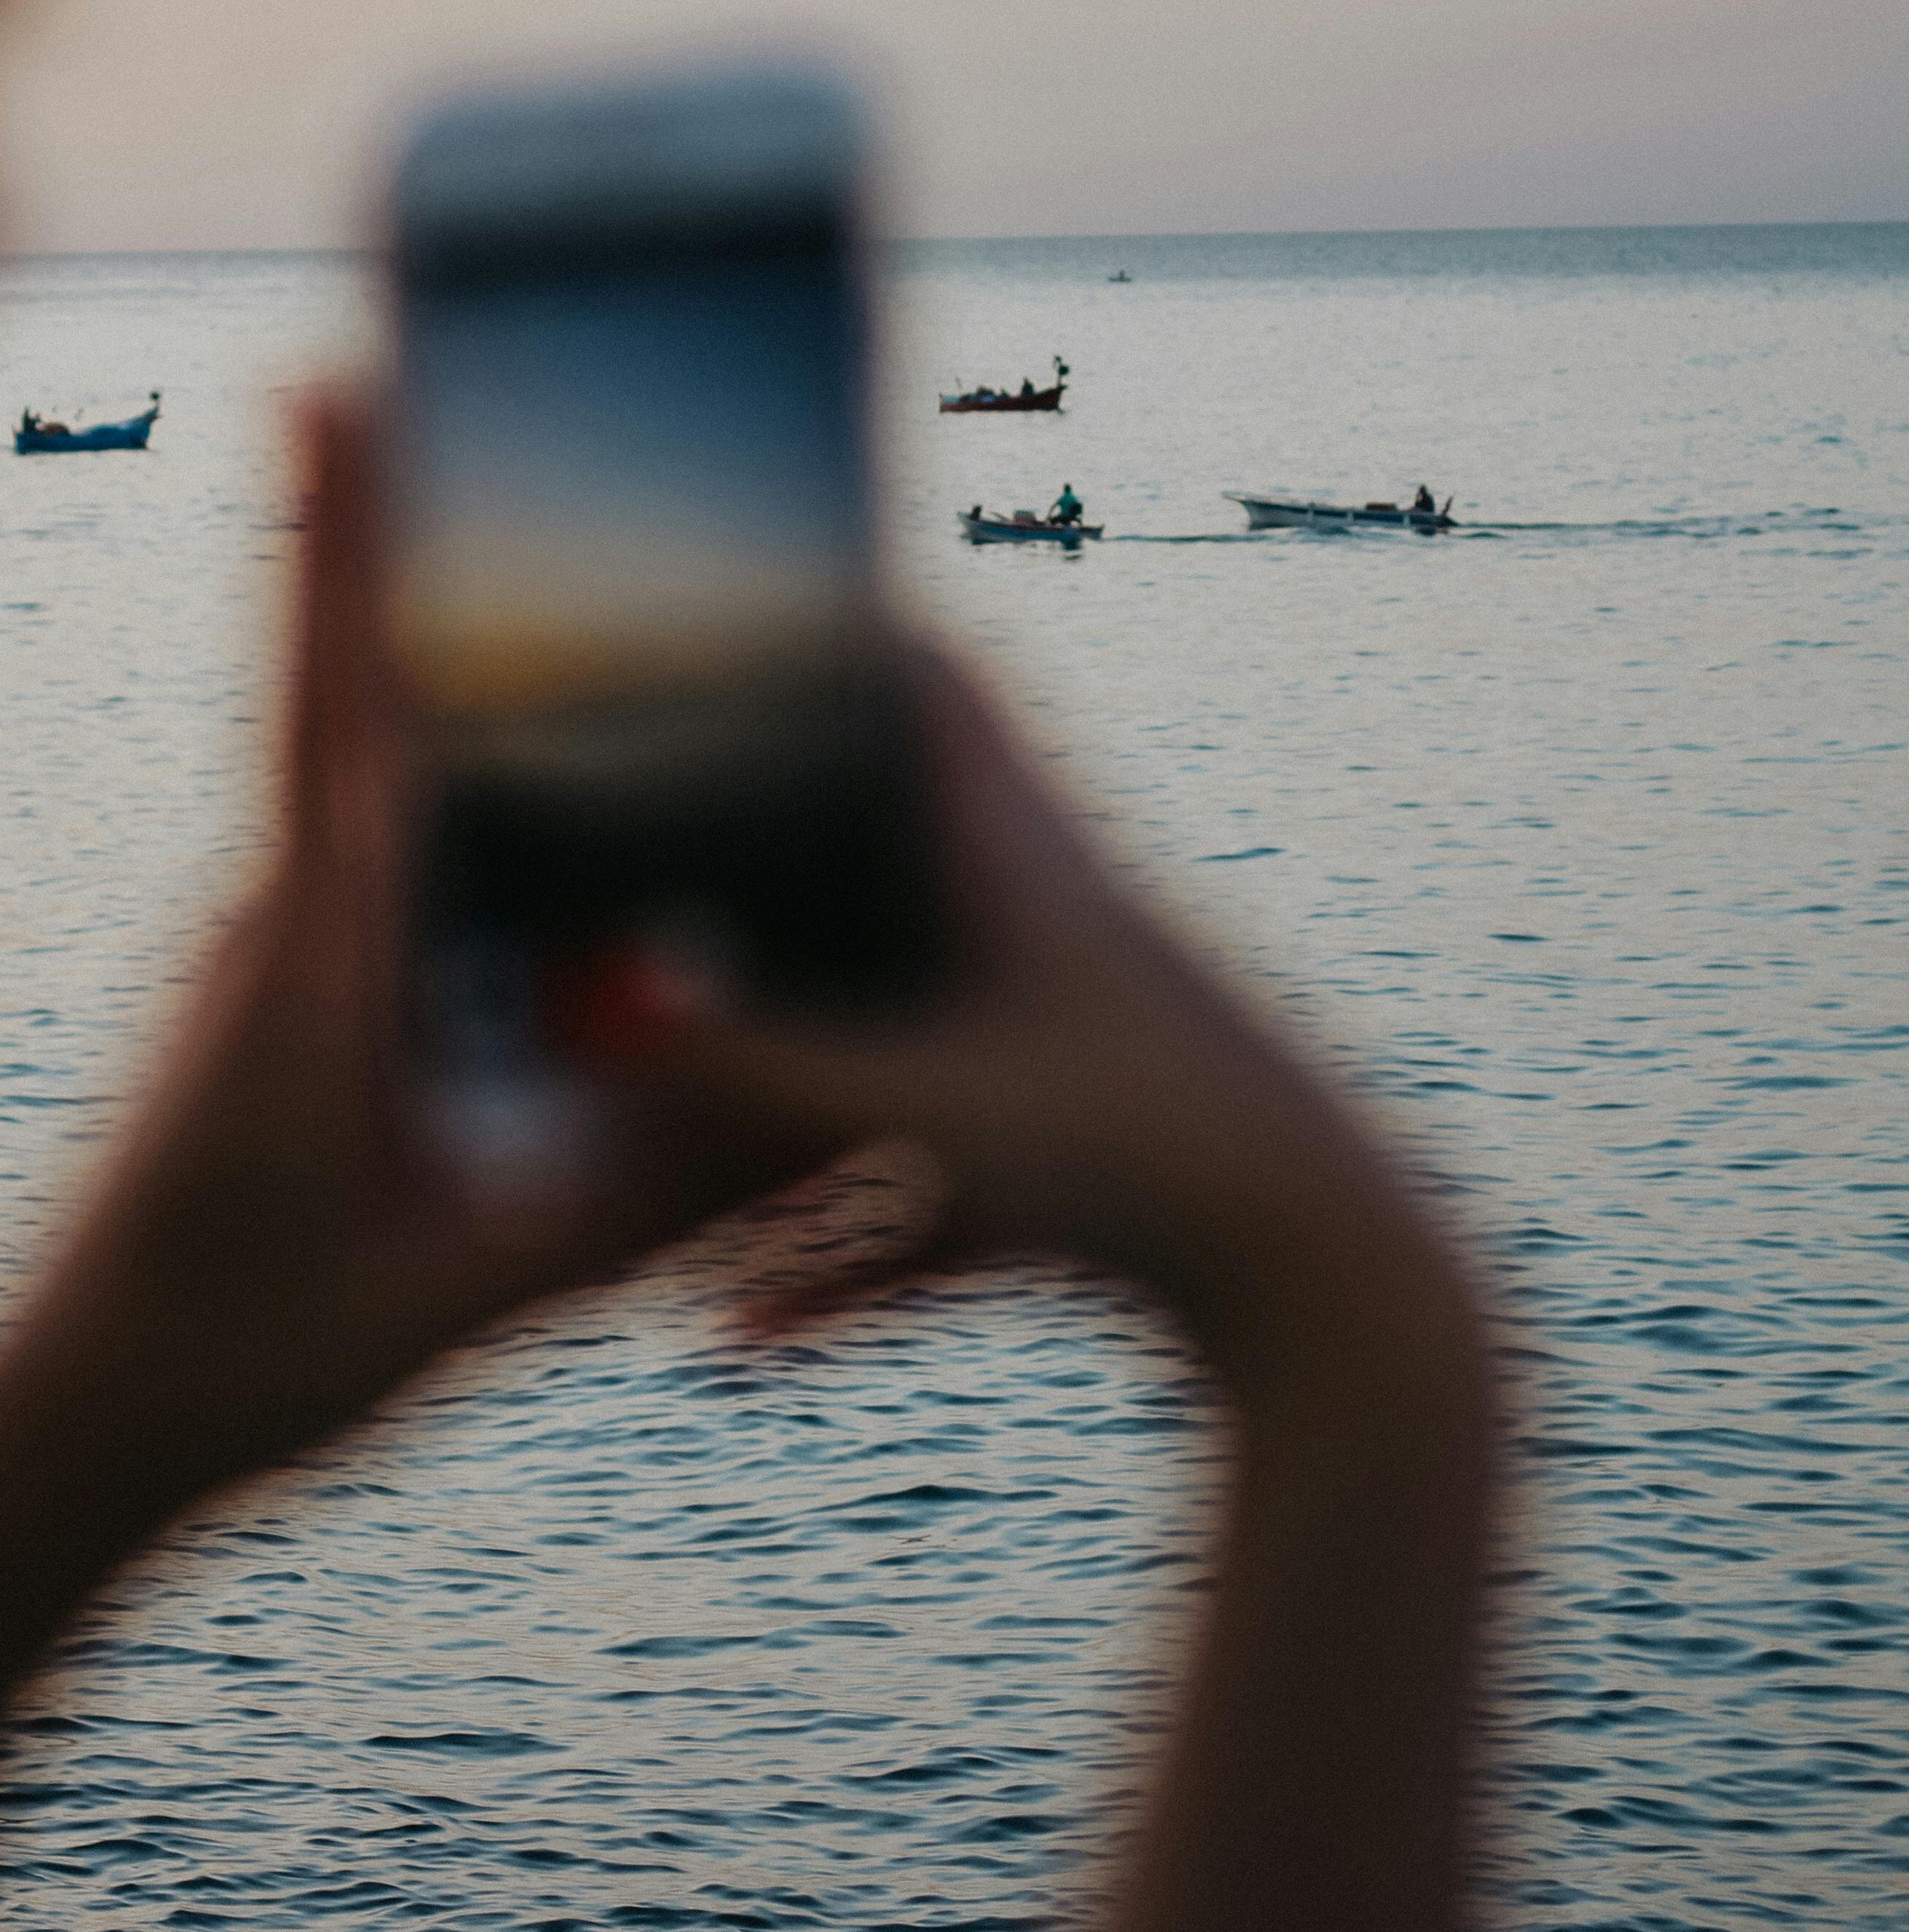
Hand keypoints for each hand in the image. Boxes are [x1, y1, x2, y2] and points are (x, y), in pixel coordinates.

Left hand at [0, 384, 808, 1818]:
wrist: (69, 1436)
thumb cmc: (245, 1365)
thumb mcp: (475, 1287)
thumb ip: (641, 1186)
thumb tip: (812, 1092)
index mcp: (311, 957)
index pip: (345, 704)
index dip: (351, 539)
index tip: (341, 383)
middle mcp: (274, 914)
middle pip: (341, 677)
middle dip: (383, 519)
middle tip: (419, 356)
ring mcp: (265, 942)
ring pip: (348, 751)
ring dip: (399, 623)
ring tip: (478, 494)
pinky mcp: (277, 985)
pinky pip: (357, 828)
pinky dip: (414, 742)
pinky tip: (497, 732)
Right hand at [615, 651, 1477, 1406]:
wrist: (1349, 1310)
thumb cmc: (1153, 1165)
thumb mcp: (927, 1106)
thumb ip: (749, 1069)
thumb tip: (582, 1008)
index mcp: (1029, 868)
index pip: (942, 692)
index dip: (850, 629)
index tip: (752, 596)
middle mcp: (1054, 940)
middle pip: (898, 867)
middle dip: (779, 867)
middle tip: (652, 848)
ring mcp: (1075, 1059)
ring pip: (907, 1049)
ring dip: (789, 1106)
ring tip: (650, 1163)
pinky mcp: (1094, 1177)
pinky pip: (939, 1195)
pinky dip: (848, 1253)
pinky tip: (742, 1335)